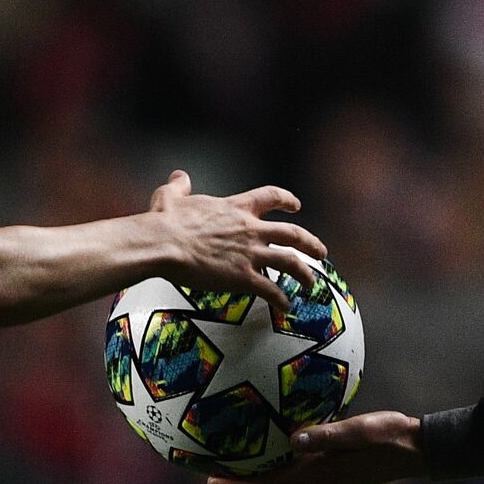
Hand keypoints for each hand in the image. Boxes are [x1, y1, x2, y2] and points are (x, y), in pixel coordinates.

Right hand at [148, 170, 326, 309]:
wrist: (162, 244)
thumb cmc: (164, 222)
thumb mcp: (171, 197)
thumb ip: (180, 187)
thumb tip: (180, 177)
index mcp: (236, 208)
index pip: (271, 197)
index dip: (286, 199)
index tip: (296, 205)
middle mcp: (251, 230)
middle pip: (293, 234)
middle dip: (311, 244)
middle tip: (321, 251)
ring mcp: (250, 254)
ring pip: (290, 262)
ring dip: (304, 273)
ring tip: (311, 283)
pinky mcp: (243, 277)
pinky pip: (270, 290)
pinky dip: (280, 299)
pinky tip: (286, 306)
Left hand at [208, 411, 426, 483]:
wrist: (418, 450)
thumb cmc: (392, 436)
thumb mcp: (361, 429)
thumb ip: (328, 434)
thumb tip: (292, 437)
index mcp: (321, 473)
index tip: (212, 478)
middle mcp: (321, 482)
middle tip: (214, 477)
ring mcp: (329, 481)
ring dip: (257, 482)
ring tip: (239, 468)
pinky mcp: (337, 474)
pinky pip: (298, 479)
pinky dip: (279, 473)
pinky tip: (281, 455)